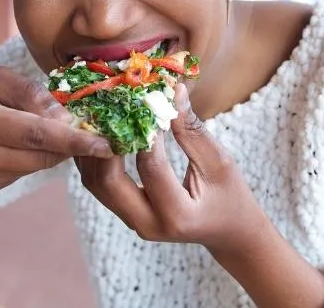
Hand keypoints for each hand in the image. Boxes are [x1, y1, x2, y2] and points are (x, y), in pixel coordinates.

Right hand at [0, 66, 112, 209]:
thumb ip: (28, 93)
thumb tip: (64, 117)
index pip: (36, 134)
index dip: (75, 140)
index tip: (106, 143)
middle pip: (40, 155)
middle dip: (69, 143)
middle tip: (87, 125)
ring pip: (34, 167)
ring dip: (52, 150)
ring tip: (43, 126)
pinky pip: (21, 173)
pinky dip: (30, 157)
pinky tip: (14, 141)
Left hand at [75, 84, 261, 249]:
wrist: (229, 233)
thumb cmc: (230, 196)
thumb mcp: (219, 162)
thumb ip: (192, 130)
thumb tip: (174, 90)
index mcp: (177, 215)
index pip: (150, 166)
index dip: (144, 131)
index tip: (143, 100)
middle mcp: (148, 224)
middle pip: (108, 182)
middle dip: (104, 142)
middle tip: (109, 108)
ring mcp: (133, 222)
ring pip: (96, 184)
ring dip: (93, 149)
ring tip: (100, 116)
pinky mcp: (126, 213)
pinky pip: (100, 185)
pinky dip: (96, 158)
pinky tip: (100, 132)